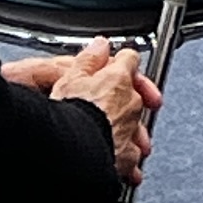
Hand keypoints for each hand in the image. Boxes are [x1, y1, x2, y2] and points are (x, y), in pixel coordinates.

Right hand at [10, 40, 160, 185]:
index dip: (122, 62)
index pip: (129, 60)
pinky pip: (133, 153)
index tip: (118, 64)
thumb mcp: (69, 79)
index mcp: (117, 79)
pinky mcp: (128, 156)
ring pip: (135, 124)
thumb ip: (88, 60)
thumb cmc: (67, 115)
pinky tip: (113, 157)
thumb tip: (100, 45)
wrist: (70, 153)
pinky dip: (125, 154)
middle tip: (104, 104)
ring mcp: (132, 129)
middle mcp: (131, 102)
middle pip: (134, 93)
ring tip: (106, 133)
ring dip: (125, 126)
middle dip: (122, 97)